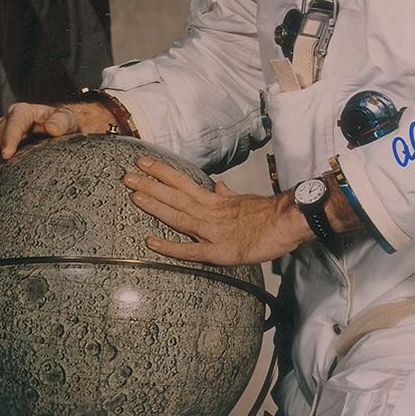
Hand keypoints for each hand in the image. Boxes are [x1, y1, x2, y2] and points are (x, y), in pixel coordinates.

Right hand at [0, 101, 112, 168]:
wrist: (65, 132)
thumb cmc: (64, 123)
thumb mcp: (67, 119)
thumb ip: (62, 121)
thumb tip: (51, 127)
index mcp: (25, 112)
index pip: (15, 121)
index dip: (10, 136)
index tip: (7, 153)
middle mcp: (12, 122)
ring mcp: (7, 136)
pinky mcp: (7, 148)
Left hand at [123, 155, 311, 265]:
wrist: (287, 222)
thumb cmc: (268, 212)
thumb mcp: (244, 200)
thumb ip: (227, 195)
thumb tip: (217, 186)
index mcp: (215, 200)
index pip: (183, 183)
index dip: (163, 173)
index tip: (144, 163)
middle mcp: (209, 212)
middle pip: (175, 196)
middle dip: (150, 185)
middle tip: (127, 175)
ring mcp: (212, 231)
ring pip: (178, 215)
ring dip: (155, 205)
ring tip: (134, 194)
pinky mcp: (218, 252)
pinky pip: (190, 250)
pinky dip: (170, 246)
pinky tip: (151, 242)